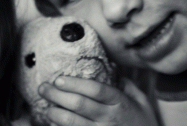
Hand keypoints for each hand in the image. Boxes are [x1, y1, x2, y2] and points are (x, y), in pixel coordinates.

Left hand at [38, 76, 157, 125]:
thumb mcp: (140, 101)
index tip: (58, 79)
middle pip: (79, 104)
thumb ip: (125, 84)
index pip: (95, 90)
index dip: (74, 84)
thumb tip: (109, 66)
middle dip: (56, 95)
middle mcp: (109, 118)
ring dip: (55, 113)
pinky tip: (53, 121)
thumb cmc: (143, 122)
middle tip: (43, 88)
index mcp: (120, 103)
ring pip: (72, 122)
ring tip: (47, 106)